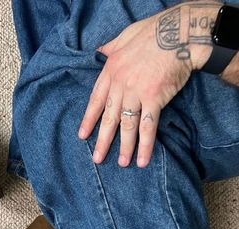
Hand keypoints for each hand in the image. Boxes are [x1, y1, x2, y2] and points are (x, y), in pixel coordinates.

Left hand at [78, 2, 220, 167]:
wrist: (179, 31)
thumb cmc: (154, 31)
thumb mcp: (125, 35)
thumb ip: (111, 47)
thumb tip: (100, 51)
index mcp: (111, 71)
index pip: (96, 100)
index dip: (89, 119)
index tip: (83, 135)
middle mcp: (120, 85)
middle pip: (109, 118)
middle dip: (102, 140)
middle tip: (97, 158)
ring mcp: (136, 93)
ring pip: (126, 126)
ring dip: (124, 147)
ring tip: (121, 163)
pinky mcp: (154, 99)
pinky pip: (147, 127)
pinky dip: (145, 145)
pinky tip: (142, 160)